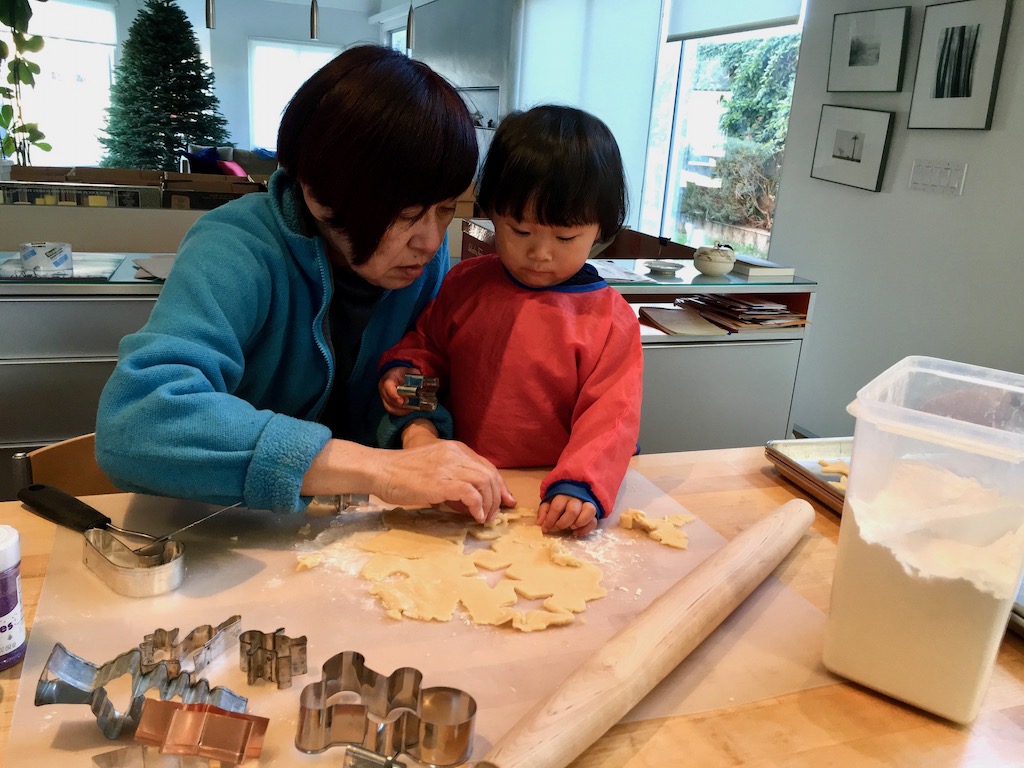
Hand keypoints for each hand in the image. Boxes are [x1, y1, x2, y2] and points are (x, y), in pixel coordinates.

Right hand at [373, 440, 515, 522]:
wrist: (381, 470)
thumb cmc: (401, 473)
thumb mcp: (433, 469)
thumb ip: (451, 478)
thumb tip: (468, 501)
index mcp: (454, 449)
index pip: (486, 465)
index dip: (499, 484)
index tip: (505, 500)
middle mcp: (455, 454)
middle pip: (490, 473)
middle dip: (498, 495)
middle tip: (497, 513)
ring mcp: (450, 466)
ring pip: (485, 482)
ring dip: (490, 502)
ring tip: (486, 517)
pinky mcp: (443, 482)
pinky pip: (471, 494)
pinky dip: (478, 506)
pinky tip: (476, 516)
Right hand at [379, 366, 416, 415]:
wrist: (393, 376)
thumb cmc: (401, 374)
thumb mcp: (408, 371)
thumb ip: (415, 374)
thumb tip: (422, 381)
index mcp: (388, 379)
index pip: (388, 387)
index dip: (395, 395)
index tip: (403, 401)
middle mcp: (383, 389)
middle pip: (389, 400)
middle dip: (401, 405)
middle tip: (411, 405)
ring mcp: (383, 397)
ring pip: (390, 408)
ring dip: (401, 410)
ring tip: (411, 409)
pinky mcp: (386, 403)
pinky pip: (391, 410)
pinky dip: (400, 412)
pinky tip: (408, 410)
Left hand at [537, 494, 598, 536]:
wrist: (574, 493)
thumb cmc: (559, 501)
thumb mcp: (549, 503)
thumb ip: (544, 511)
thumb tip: (539, 523)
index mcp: (563, 495)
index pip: (557, 507)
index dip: (550, 520)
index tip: (545, 529)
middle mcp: (577, 498)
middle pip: (573, 510)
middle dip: (564, 523)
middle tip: (559, 527)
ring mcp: (587, 504)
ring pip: (589, 511)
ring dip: (579, 522)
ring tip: (571, 528)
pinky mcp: (594, 513)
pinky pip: (594, 521)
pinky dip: (585, 529)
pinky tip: (575, 533)